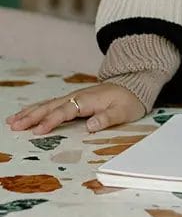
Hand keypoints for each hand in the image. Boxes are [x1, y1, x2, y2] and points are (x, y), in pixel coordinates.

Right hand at [5, 83, 147, 134]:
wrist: (133, 86)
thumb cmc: (129, 100)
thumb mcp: (123, 111)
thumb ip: (107, 118)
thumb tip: (91, 126)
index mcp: (87, 100)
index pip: (65, 111)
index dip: (51, 121)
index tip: (38, 130)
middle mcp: (77, 97)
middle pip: (51, 107)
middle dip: (32, 116)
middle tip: (14, 126)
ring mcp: (74, 97)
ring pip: (48, 104)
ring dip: (30, 112)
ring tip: (13, 121)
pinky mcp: (74, 100)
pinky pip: (52, 104)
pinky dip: (38, 109)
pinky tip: (27, 114)